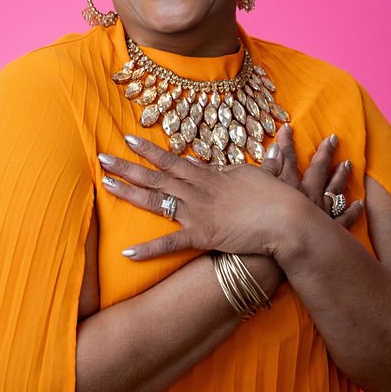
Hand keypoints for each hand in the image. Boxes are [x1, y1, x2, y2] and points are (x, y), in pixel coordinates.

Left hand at [99, 135, 306, 259]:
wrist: (288, 218)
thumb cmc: (279, 196)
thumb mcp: (261, 174)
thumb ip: (245, 167)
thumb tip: (249, 151)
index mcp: (210, 175)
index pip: (173, 160)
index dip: (150, 151)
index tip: (128, 139)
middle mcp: (198, 190)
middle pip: (156, 176)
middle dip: (128, 165)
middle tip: (102, 156)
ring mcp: (198, 212)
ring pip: (156, 201)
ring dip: (129, 192)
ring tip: (106, 183)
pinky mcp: (202, 236)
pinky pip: (170, 243)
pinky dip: (148, 249)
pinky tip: (127, 252)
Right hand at [262, 124, 361, 228]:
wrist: (269, 262)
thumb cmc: (257, 230)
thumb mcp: (254, 195)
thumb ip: (265, 172)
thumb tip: (271, 150)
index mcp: (287, 188)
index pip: (287, 159)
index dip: (287, 143)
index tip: (288, 128)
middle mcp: (306, 197)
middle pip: (317, 171)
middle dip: (324, 154)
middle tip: (334, 139)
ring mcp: (319, 215)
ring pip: (334, 191)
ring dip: (340, 177)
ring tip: (348, 164)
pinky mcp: (326, 234)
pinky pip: (343, 220)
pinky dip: (352, 212)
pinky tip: (360, 204)